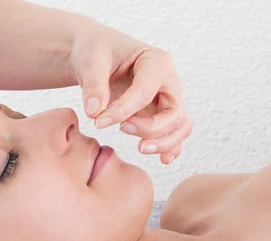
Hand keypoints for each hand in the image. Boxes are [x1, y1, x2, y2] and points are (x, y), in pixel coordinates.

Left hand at [70, 27, 191, 163]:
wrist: (96, 55)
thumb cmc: (96, 50)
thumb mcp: (91, 61)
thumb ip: (93, 85)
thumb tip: (94, 112)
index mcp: (156, 61)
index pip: (146, 92)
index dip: (123, 111)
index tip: (98, 121)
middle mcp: (168, 81)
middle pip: (174, 112)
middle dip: (150, 128)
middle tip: (122, 129)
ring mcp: (167, 99)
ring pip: (180, 126)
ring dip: (164, 142)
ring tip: (140, 148)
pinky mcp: (160, 114)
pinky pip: (175, 133)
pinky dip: (171, 147)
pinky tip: (161, 159)